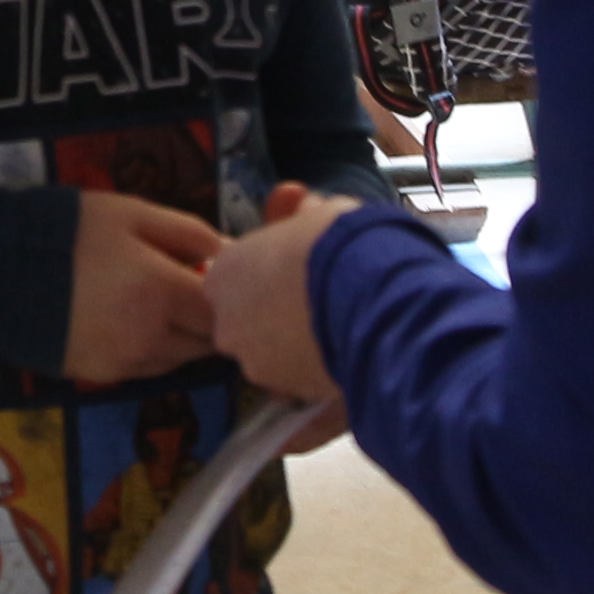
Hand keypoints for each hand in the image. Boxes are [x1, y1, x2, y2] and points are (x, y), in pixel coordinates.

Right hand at [63, 190, 225, 387]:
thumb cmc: (66, 232)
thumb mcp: (130, 213)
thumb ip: (187, 232)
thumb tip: (229, 252)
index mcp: (162, 291)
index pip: (222, 309)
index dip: (227, 293)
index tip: (214, 274)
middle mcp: (151, 337)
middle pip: (207, 341)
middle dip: (208, 317)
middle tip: (190, 289)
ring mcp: (126, 363)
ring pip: (180, 359)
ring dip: (183, 337)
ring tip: (159, 303)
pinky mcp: (102, 377)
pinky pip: (148, 368)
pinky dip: (153, 349)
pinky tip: (131, 321)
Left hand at [206, 183, 362, 405]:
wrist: (370, 293)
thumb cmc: (340, 243)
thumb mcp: (317, 211)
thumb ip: (297, 213)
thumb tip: (294, 200)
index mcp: (224, 273)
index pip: (232, 280)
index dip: (265, 276)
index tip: (294, 273)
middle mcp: (226, 322)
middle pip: (246, 322)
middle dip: (274, 317)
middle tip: (316, 304)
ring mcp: (253, 362)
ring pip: (271, 357)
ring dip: (295, 348)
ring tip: (336, 332)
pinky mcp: (286, 393)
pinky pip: (297, 385)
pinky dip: (315, 374)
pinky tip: (343, 356)